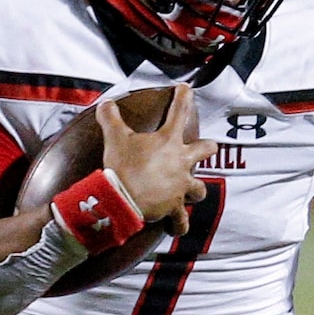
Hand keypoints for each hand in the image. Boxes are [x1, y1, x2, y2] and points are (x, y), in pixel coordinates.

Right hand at [97, 84, 203, 224]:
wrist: (121, 198)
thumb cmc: (122, 166)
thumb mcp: (115, 138)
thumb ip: (111, 118)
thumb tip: (105, 103)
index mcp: (169, 141)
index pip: (179, 112)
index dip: (183, 97)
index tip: (186, 89)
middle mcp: (181, 163)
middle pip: (206, 150)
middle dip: (207, 147)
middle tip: (207, 146)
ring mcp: (180, 187)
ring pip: (199, 189)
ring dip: (195, 189)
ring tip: (191, 190)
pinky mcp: (173, 207)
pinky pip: (181, 220)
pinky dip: (179, 223)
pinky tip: (177, 225)